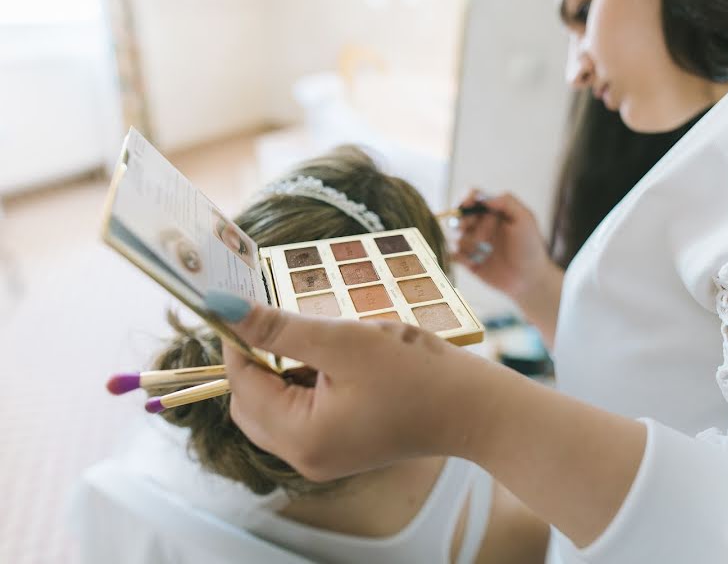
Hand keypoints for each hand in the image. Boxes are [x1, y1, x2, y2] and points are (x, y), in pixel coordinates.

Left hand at [213, 295, 500, 481]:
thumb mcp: (343, 341)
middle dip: (257, 359)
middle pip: (250, 403)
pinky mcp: (339, 448)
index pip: (241, 385)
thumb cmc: (417, 373)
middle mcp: (304, 457)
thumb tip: (221, 307)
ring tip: (316, 340)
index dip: (237, 340)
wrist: (474, 408)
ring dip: (281, 370)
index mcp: (300, 437)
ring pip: (274, 407)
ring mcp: (322, 457)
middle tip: (281, 320)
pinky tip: (333, 360)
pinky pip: (300, 414)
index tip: (244, 302)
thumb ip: (279, 327)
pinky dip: (303, 383)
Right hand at [454, 191, 554, 301]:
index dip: (464, 198)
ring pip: (452, 234)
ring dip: (462, 240)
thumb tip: (482, 197)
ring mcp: (472, 242)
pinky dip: (458, 255)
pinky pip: (451, 253)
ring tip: (480, 250)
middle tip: (475, 233)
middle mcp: (479, 224)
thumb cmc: (530, 247)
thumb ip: (507, 202)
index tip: (466, 206)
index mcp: (492, 211)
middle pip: (457, 215)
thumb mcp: (525, 219)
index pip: (471, 196)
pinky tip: (473, 261)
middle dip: (462, 222)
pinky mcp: (467, 260)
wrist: (529, 279)